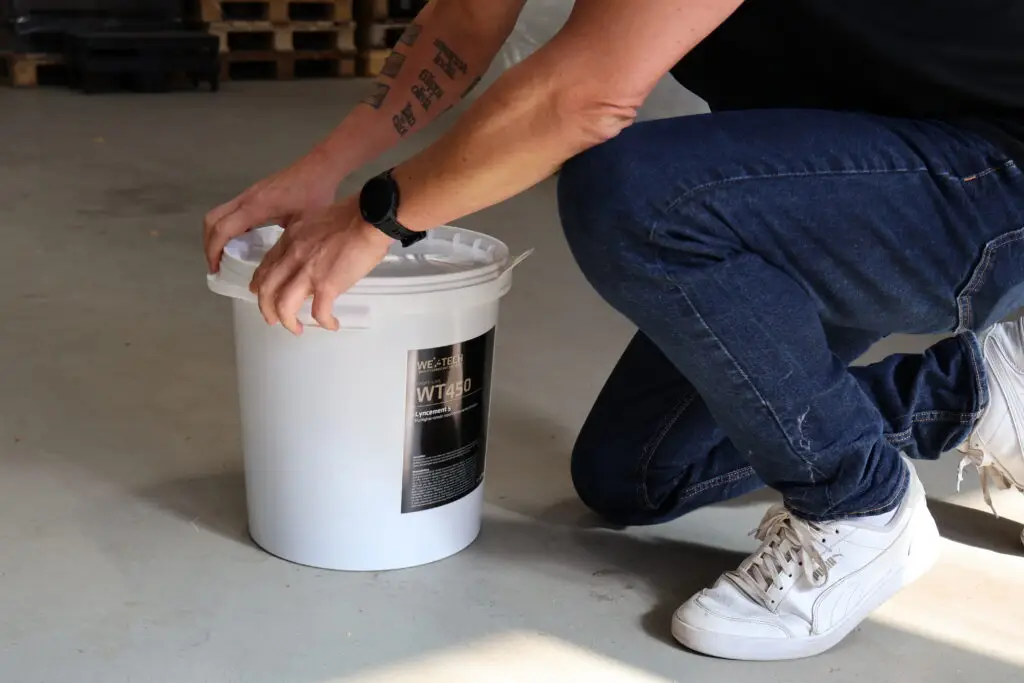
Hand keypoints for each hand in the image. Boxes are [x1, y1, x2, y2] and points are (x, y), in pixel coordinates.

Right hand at [203, 150, 341, 272]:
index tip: (216, 269)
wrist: (320, 167)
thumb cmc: (315, 194)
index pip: (222, 229)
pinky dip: (226, 227)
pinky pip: (230, 211)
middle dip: (208, 243)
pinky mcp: (254, 193)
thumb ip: (286, 243)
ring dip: (215, 234)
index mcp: (255, 207)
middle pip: (211, 220)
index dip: (214, 251)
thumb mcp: (303, 224)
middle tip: (216, 264)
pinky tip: (240, 242)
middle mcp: (246, 198)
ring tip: (224, 256)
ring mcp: (248, 194)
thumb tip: (274, 267)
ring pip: (218, 214)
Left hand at [249, 197, 394, 334]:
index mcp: (290, 239)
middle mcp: (293, 256)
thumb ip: (306, 240)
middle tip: (273, 319)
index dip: (259, 283)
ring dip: (287, 321)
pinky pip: (319, 312)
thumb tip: (312, 258)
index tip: (259, 293)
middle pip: (267, 288)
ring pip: (283, 305)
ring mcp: (308, 272)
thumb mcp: (316, 221)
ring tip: (296, 329)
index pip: (266, 265)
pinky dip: (324, 322)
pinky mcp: (327, 285)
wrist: (369, 218)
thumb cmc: (351, 216)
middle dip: (266, 308)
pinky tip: (332, 324)